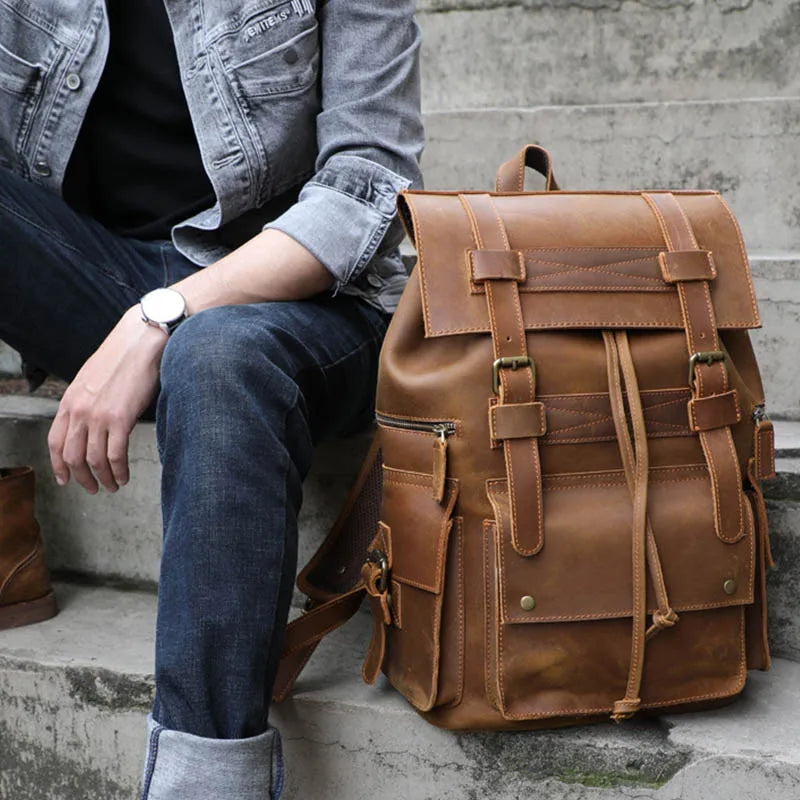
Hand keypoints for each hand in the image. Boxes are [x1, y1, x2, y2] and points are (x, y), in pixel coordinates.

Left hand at [48, 307, 167, 492]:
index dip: (59, 466)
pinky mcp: (121, 418)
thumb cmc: (122, 357)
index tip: (67, 479)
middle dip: (82, 478)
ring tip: (112, 486)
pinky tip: (124, 476)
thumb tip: (90, 424)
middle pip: (73, 457)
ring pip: (94, 460)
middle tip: (93, 488)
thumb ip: (85, 402)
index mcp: (69, 401)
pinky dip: (119, 471)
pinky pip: (115, 455)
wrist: (141, 341)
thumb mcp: (92, 380)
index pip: (55, 443)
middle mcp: (79, 410)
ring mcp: (99, 415)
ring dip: (103, 479)